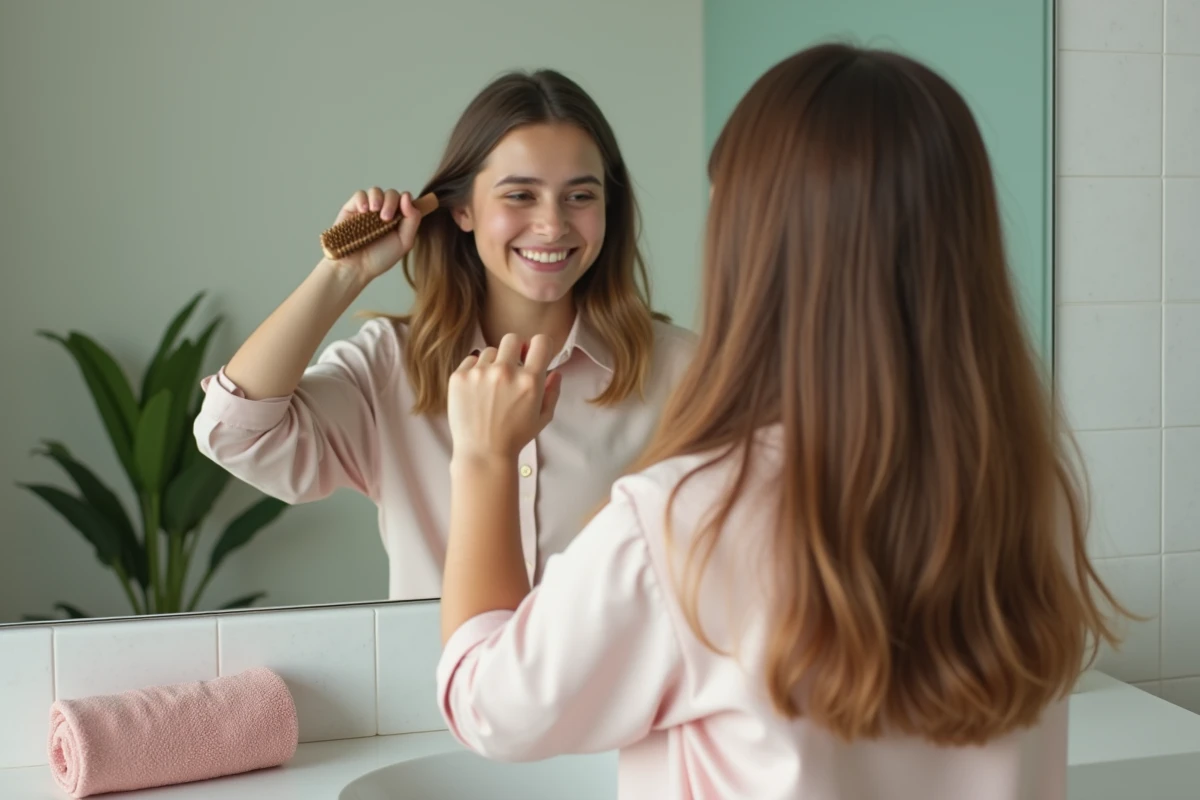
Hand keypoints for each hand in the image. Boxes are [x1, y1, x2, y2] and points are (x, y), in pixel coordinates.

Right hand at [324, 187, 427, 279]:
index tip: (404, 210)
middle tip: (385, 218)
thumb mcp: (404, 242)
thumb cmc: (379, 258)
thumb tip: (408, 196)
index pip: (406, 200)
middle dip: (391, 202)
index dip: (407, 201)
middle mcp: (383, 212)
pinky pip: (359, 194)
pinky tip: (363, 210)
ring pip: (376, 191)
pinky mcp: (352, 208)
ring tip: (374, 211)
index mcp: (398, 219)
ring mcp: (368, 209)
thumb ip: (412, 220)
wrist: (356, 267)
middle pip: (392, 194)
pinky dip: (362, 199)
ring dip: (378, 198)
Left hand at [447, 333, 563, 462]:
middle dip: (514, 350)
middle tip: (511, 368)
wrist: (482, 453)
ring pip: (490, 351)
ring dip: (493, 364)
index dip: (539, 347)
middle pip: (512, 339)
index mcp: (530, 380)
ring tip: (491, 387)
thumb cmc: (515, 437)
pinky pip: (470, 360)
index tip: (533, 355)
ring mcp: (480, 373)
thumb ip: (552, 392)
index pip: (540, 341)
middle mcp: (505, 372)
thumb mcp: (543, 417)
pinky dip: (475, 371)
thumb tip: (555, 372)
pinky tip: (477, 390)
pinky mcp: (460, 377)